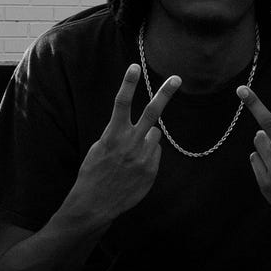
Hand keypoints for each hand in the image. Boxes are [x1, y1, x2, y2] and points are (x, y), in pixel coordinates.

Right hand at [65, 65, 180, 223]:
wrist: (95, 204)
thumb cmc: (94, 173)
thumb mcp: (98, 148)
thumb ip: (118, 134)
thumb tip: (139, 128)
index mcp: (112, 135)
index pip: (121, 103)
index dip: (128, 83)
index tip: (135, 66)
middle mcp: (130, 143)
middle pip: (152, 113)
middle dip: (164, 94)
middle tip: (176, 79)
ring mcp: (143, 157)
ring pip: (154, 135)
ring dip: (146, 139)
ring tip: (131, 154)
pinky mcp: (151, 170)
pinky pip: (155, 153)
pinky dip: (148, 156)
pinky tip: (134, 168)